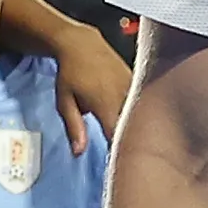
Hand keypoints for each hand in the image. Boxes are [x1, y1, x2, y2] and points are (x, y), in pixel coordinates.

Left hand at [50, 23, 131, 154]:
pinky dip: (142, 116)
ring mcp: (134, 87)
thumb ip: (74, 127)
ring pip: (142, 116)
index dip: (120, 150)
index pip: (118, 134)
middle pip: (135, 126)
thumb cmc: (70, 74)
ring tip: (141, 144)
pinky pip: (143, 104)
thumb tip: (78, 153)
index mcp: (105, 102)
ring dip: (140, 129)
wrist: (82, 43)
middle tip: (133, 158)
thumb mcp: (64, 101)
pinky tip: (142, 126)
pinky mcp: (138, 83)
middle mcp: (123, 95)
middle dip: (134, 142)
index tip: (120, 164)